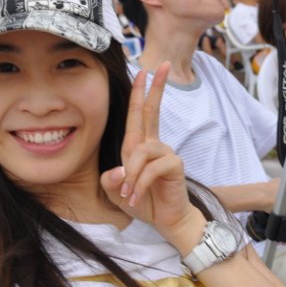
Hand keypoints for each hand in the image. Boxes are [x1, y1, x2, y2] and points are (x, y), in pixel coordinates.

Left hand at [100, 64, 196, 243]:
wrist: (165, 221)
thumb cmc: (143, 203)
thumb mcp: (116, 192)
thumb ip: (110, 180)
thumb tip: (119, 171)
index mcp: (139, 146)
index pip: (139, 114)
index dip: (140, 92)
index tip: (142, 70)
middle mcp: (153, 145)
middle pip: (152, 110)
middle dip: (156, 87)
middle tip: (161, 65)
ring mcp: (166, 153)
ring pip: (142, 151)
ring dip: (131, 174)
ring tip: (128, 194)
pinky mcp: (174, 165)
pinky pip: (151, 168)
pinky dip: (140, 183)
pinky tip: (136, 198)